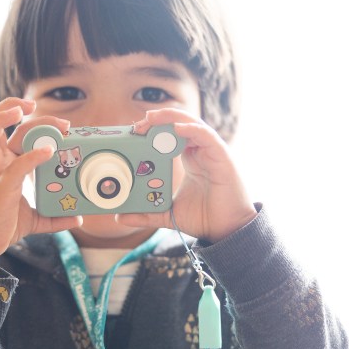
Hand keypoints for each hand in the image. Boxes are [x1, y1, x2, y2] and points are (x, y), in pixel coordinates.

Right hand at [0, 98, 81, 277]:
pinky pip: (13, 169)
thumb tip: (78, 217)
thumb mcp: (32, 220)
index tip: (63, 126)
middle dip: (17, 108)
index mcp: (4, 165)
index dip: (34, 121)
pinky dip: (31, 157)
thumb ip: (54, 217)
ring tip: (23, 109)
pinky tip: (47, 152)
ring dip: (1, 117)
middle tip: (59, 121)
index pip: (12, 131)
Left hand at [116, 108, 256, 242]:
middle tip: (138, 124)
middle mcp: (200, 152)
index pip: (170, 136)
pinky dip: (192, 129)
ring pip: (192, 125)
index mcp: (189, 159)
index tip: (133, 133)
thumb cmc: (204, 218)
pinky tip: (177, 128)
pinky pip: (207, 136)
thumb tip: (121, 218)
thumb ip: (146, 213)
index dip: (153, 130)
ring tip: (151, 118)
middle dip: (158, 120)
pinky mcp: (222, 157)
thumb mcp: (168, 214)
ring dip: (171, 118)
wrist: (227, 230)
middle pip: (179, 125)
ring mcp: (211, 152)